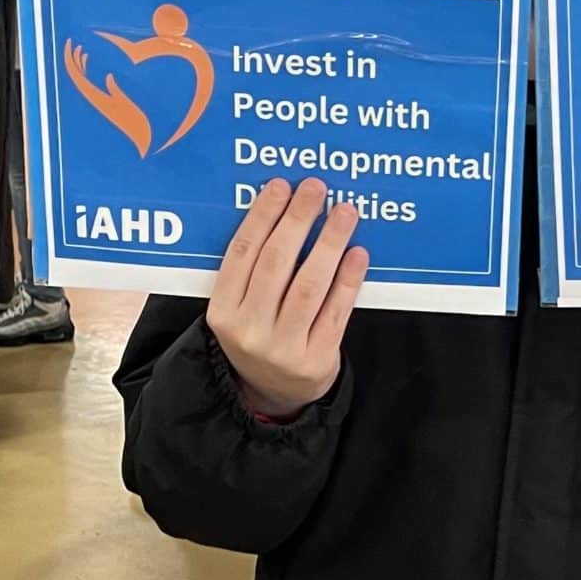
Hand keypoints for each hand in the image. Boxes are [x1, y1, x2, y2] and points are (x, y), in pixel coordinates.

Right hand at [209, 179, 368, 419]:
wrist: (274, 393)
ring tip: (345, 212)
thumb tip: (283, 207)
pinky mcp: (316, 360)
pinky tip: (357, 253)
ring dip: (329, 243)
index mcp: (223, 311)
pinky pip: (335, 312)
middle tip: (317, 189)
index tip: (281, 186)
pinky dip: (348, 279)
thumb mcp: (240, 307)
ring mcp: (283, 348)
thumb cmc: (259, 334)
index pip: (242, 253)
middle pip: (276, 264)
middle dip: (298, 220)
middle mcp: (250, 330)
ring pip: (308, 286)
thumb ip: (253, 268)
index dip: (262, 216)